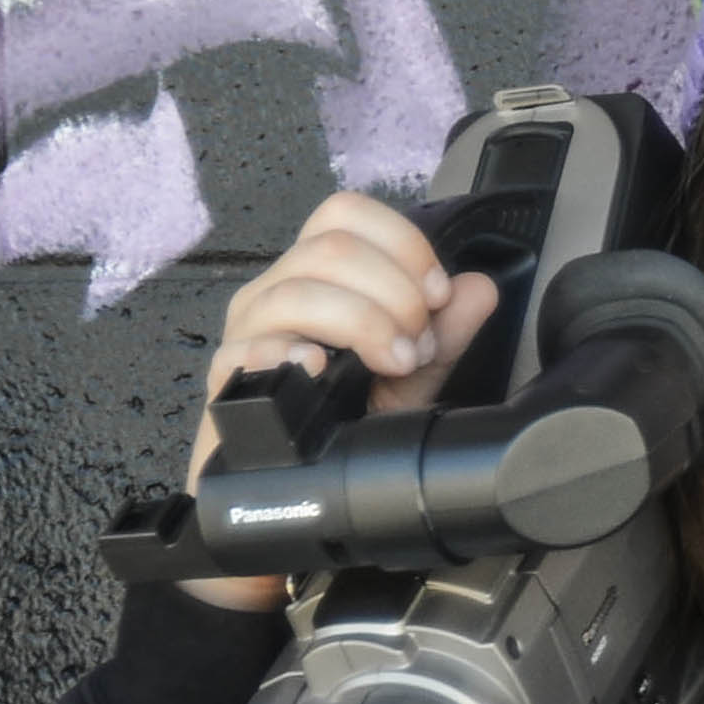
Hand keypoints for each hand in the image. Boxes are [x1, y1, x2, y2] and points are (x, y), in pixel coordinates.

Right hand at [183, 192, 500, 614]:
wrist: (290, 490)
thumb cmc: (337, 429)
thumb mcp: (407, 381)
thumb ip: (443, 335)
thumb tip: (478, 289)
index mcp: (315, 276)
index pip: (346, 214)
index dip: (401, 244)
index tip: (436, 295)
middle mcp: (275, 292)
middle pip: (331, 247)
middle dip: (393, 293)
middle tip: (414, 346)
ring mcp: (247, 331)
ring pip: (300, 290)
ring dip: (362, 323)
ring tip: (391, 366)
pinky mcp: (225, 376)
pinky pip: (252, 346)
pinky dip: (293, 350)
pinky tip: (322, 369)